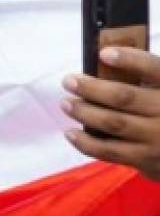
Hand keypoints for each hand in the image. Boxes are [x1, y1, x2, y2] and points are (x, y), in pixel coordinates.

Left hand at [62, 47, 159, 180]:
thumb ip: (143, 78)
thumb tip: (102, 60)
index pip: (154, 69)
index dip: (129, 59)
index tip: (104, 53)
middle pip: (124, 97)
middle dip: (91, 88)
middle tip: (68, 81)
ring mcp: (157, 140)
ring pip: (114, 123)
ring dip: (84, 112)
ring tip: (66, 103)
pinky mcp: (147, 161)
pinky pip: (110, 151)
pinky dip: (86, 143)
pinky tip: (70, 133)